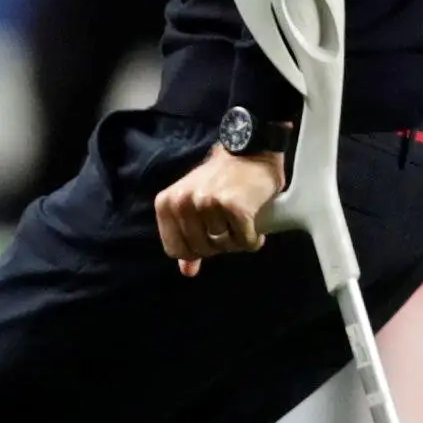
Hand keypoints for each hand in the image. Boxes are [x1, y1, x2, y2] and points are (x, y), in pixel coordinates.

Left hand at [156, 146, 285, 275]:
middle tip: (230, 224)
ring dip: (238, 238)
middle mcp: (183, 202)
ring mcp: (208, 204)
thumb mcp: (194, 203)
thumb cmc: (222, 179)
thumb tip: (187, 271)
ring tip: (242, 219)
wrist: (250, 151)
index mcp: (167, 203)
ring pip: (225, 246)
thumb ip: (187, 237)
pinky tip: (255, 222)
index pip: (175, 250)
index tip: (209, 234)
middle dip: (220, 244)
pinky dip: (254, 237)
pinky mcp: (234, 207)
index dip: (196, 248)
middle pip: (202, 250)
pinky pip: (245, 241)